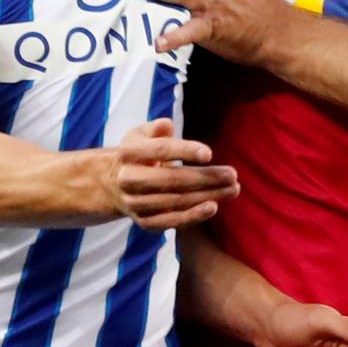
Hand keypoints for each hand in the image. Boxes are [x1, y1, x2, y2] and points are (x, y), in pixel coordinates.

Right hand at [112, 119, 237, 230]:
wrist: (113, 185)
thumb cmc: (139, 155)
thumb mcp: (141, 136)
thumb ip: (155, 129)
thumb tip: (166, 125)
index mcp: (128, 153)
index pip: (159, 150)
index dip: (184, 151)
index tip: (209, 153)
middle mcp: (128, 179)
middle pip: (171, 179)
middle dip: (205, 178)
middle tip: (232, 174)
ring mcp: (135, 203)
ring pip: (175, 201)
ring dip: (207, 196)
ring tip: (233, 189)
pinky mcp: (144, 221)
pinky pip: (170, 221)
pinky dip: (193, 216)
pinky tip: (214, 207)